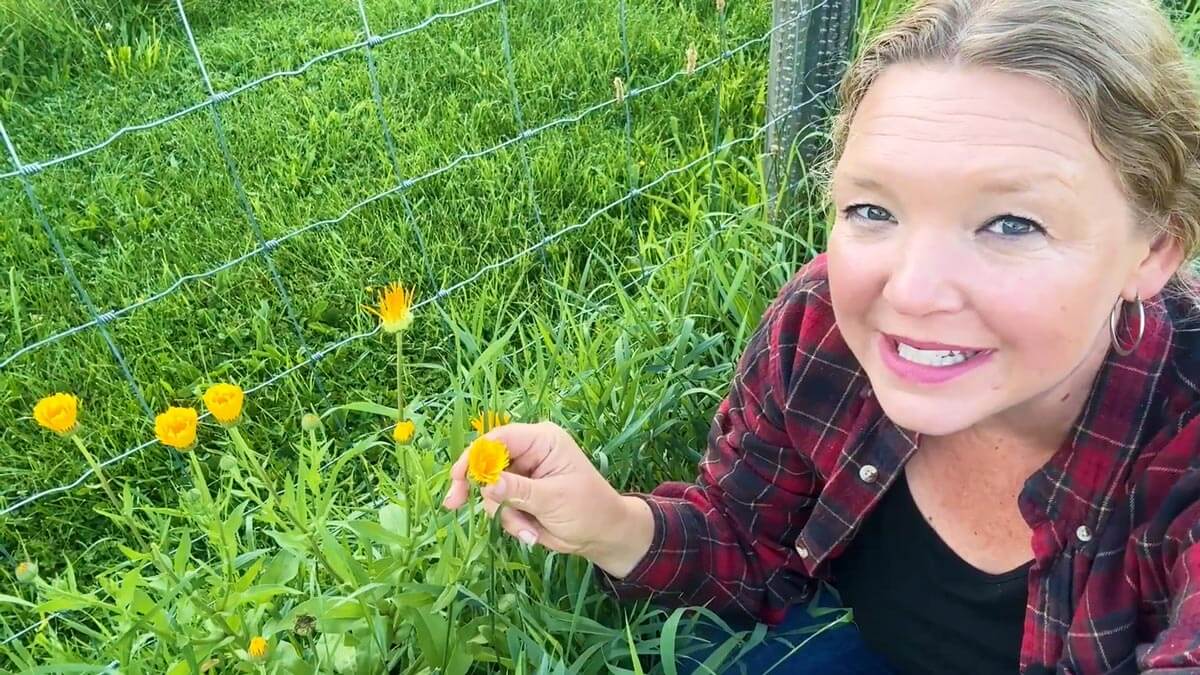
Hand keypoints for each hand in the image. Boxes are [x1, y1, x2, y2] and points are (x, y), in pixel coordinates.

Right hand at [441, 421, 653, 577]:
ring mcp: (522, 474)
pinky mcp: (519, 495)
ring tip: (530, 530)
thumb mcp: (554, 499)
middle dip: (479, 488)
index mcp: (543, 441)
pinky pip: (499, 506)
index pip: (500, 438)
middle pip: (486, 462)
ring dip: (505, 514)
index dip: (475, 454)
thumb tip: (487, 484)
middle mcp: (529, 452)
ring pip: (491, 490)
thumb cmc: (588, 509)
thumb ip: (519, 491)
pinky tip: (532, 533)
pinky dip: (511, 522)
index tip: (457, 476)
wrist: (602, 535)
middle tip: (453, 504)